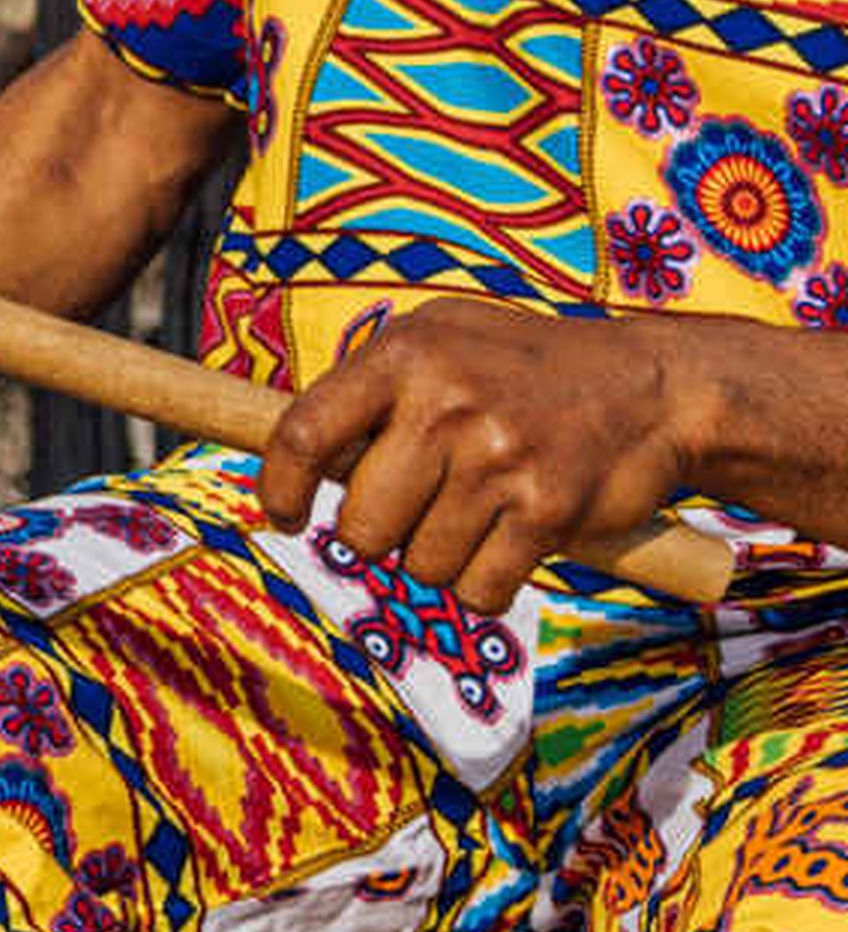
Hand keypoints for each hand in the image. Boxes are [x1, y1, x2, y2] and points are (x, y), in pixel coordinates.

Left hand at [257, 299, 691, 615]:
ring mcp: (499, 460)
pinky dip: (486, 584)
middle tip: (413, 511)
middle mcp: (446, 404)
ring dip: (439, 559)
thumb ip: (368, 388)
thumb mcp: (437, 340)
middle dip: (377, 536)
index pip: (304, 434)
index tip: (283, 515)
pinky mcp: (548, 513)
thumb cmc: (522, 367)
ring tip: (475, 512)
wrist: (652, 387)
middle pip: (361, 526)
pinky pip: (480, 591)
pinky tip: (509, 542)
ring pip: (420, 566)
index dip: (279, 487)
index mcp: (404, 354)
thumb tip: (298, 459)